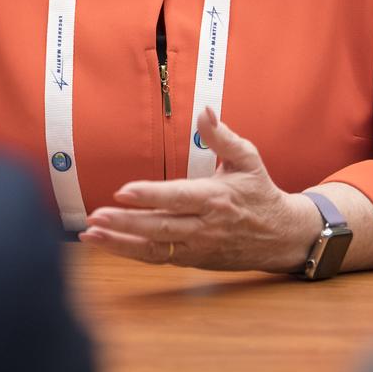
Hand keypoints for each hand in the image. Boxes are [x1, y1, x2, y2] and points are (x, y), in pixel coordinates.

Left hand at [78, 107, 317, 271]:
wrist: (283, 237)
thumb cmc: (260, 192)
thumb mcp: (248, 158)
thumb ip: (222, 136)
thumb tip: (205, 111)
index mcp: (216, 198)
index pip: (178, 197)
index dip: (150, 196)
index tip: (123, 191)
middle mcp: (205, 226)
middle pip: (160, 227)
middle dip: (125, 223)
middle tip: (96, 216)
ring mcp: (198, 247)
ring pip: (154, 248)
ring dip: (120, 243)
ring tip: (90, 234)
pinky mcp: (192, 260)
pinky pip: (158, 258)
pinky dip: (130, 253)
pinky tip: (105, 244)